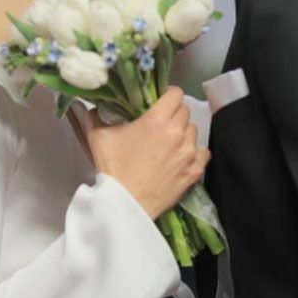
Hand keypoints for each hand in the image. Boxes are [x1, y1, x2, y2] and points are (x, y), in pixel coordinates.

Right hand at [83, 86, 209, 218]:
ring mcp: (189, 153)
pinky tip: (183, 155)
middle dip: (174, 113)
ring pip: (193, 131)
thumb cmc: (112, 167)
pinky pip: (203, 152)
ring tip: (170, 141)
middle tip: (161, 122)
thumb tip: (94, 106)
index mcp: (157, 119)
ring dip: (183, 132)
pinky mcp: (194, 171)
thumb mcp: (98, 136)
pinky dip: (195, 152)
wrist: (125, 203)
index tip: (160, 100)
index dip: (168, 94)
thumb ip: (96, 115)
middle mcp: (177, 132)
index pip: (176, 94)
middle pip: (185, 111)